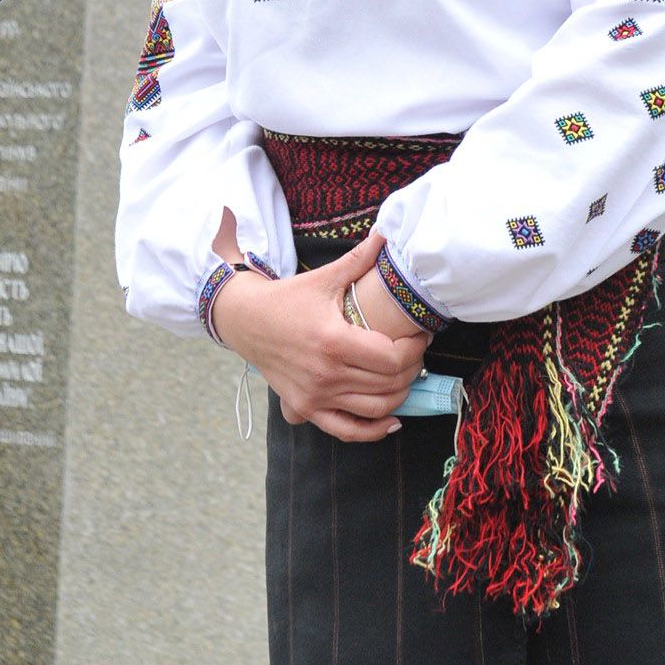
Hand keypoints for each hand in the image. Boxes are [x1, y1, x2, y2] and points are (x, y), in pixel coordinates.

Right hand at [210, 235, 426, 441]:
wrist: (245, 321)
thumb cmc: (287, 298)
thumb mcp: (324, 278)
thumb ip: (358, 259)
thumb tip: (386, 233)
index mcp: (333, 341)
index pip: (393, 358)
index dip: (415, 348)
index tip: (419, 334)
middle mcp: (326, 374)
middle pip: (390, 384)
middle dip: (413, 368)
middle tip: (415, 351)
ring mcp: (315, 396)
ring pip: (377, 409)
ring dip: (400, 395)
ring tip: (404, 374)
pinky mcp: (306, 408)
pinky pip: (348, 431)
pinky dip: (374, 431)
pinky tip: (391, 420)